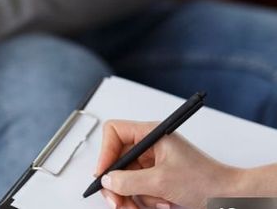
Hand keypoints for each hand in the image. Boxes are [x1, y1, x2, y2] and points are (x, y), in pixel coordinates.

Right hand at [95, 120, 239, 208]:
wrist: (230, 196)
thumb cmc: (207, 180)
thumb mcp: (161, 181)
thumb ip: (129, 181)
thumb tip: (107, 180)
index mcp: (151, 134)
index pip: (114, 132)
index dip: (105, 152)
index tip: (103, 174)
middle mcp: (149, 146)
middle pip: (116, 160)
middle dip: (116, 184)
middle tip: (116, 201)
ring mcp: (152, 163)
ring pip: (124, 179)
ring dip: (130, 197)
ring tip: (139, 208)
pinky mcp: (156, 179)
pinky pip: (137, 190)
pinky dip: (143, 201)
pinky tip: (160, 204)